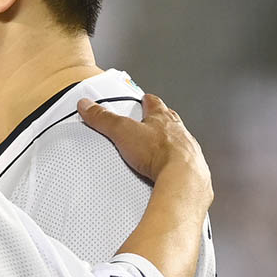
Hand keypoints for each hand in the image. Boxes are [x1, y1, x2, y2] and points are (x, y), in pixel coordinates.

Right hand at [77, 94, 212, 203]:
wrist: (183, 177)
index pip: (154, 103)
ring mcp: (186, 150)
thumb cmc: (161, 152)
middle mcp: (178, 131)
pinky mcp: (188, 168)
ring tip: (151, 153)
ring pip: (175, 142)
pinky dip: (170, 166)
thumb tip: (88, 106)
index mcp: (163, 118)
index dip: (147, 100)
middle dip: (158, 122)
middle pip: (168, 121)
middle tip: (146, 126)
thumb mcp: (123, 131)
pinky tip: (160, 172)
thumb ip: (104, 118)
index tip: (144, 99)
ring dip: (165, 145)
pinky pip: (178, 164)